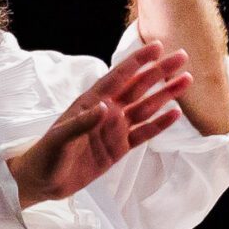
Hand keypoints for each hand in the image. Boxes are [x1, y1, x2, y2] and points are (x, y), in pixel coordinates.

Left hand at [7, 43, 192, 206]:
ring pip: (146, 107)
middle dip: (160, 71)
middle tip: (182, 57)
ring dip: (166, 94)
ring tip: (186, 80)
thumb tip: (105, 107)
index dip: (138, 60)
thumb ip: (82, 122)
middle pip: (139, 87)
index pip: (119, 76)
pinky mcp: (119, 148)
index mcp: (91, 102)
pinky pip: (143, 133)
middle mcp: (107, 111)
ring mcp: (115, 129)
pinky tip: (175, 114)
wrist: (43, 182)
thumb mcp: (60, 138)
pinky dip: (159, 124)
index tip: (157, 46)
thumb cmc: (46, 155)